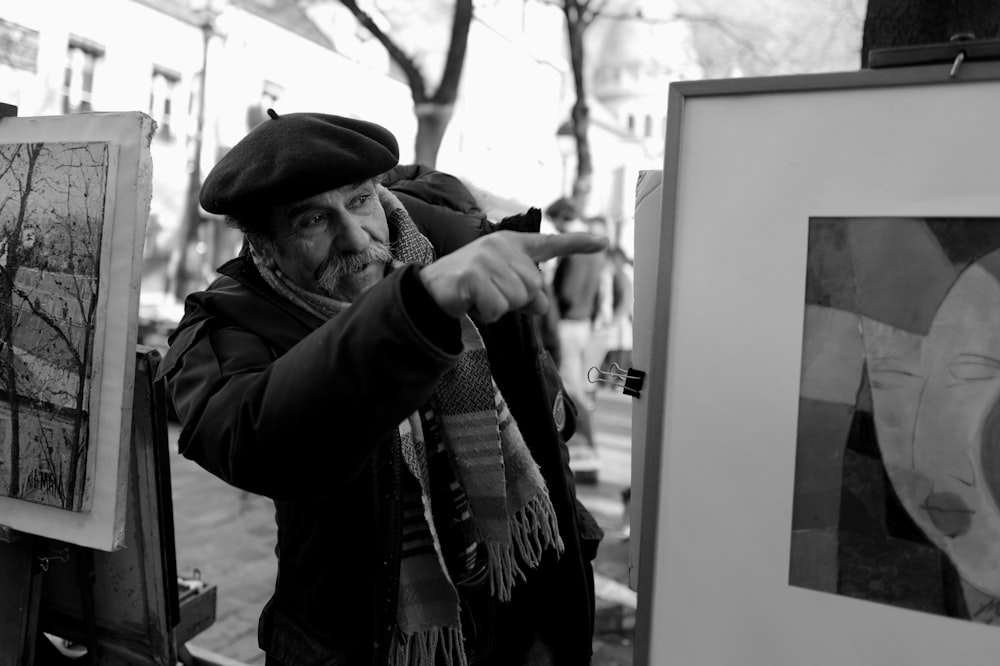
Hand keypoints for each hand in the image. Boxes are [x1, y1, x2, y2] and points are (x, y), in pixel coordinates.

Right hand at [419, 231, 607, 322]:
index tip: (603, 242)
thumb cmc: (470, 286)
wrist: (430, 289)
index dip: (578, 244)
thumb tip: (541, 305)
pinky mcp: (475, 277)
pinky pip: (498, 309)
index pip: (550, 244)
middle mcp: (502, 247)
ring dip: (498, 307)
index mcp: (512, 244)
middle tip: (490, 293)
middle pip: (534, 289)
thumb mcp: (502, 284)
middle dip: (515, 300)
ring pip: (517, 301)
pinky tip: (471, 302)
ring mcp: (488, 260)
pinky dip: (486, 314)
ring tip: (478, 296)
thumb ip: (527, 292)